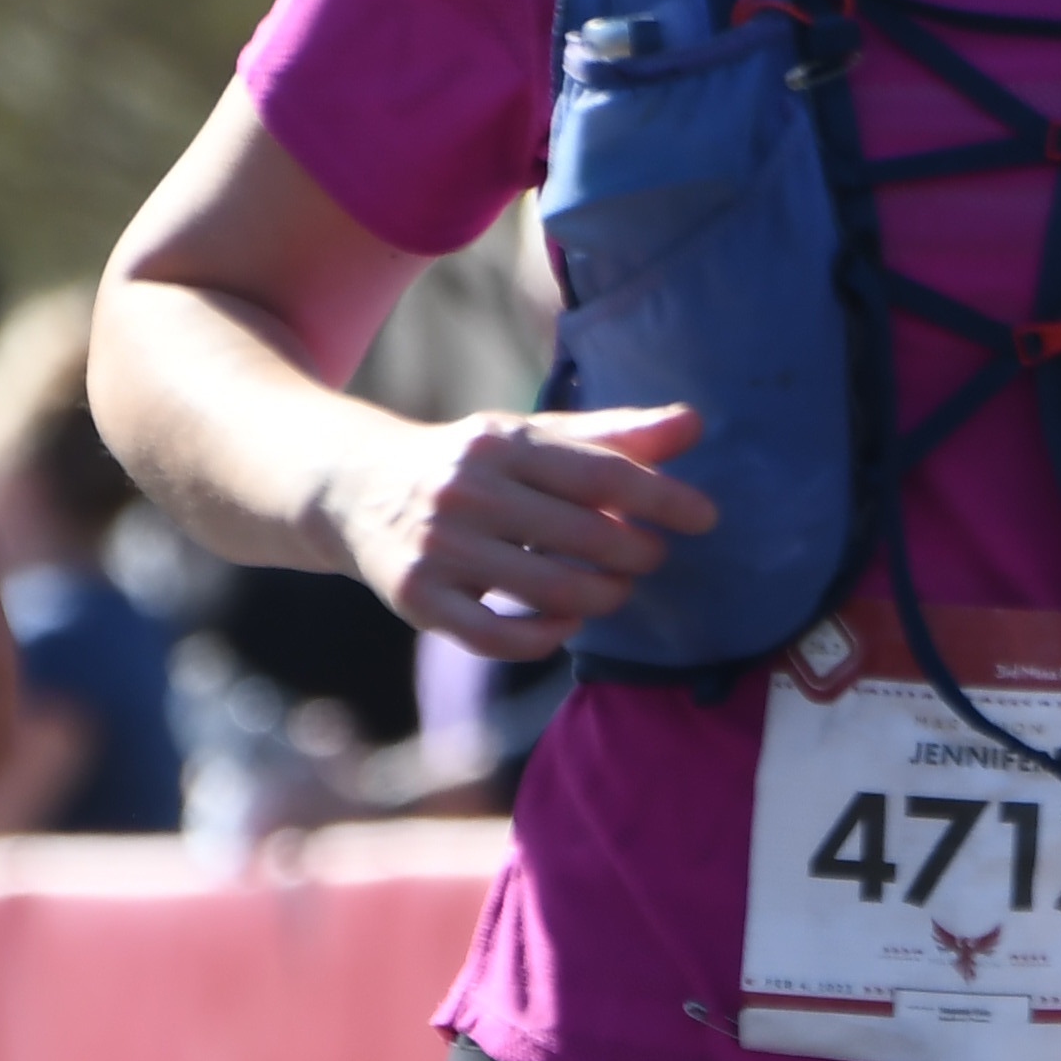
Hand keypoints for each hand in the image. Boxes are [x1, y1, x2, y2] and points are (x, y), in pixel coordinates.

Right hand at [334, 401, 718, 659]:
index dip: (661, 497)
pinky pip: (497, 637)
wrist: (354, 488)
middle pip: (581, 534)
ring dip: (601, 597)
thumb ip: (612, 434)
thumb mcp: (530, 437)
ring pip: (548, 589)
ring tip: (615, 589)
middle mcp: (466, 491)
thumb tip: (695, 424)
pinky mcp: (419, 599)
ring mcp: (440, 549)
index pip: (599, 472)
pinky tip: (565, 621)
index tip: (707, 517)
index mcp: (500, 442)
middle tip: (651, 557)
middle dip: (634, 552)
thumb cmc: (468, 466)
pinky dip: (544, 636)